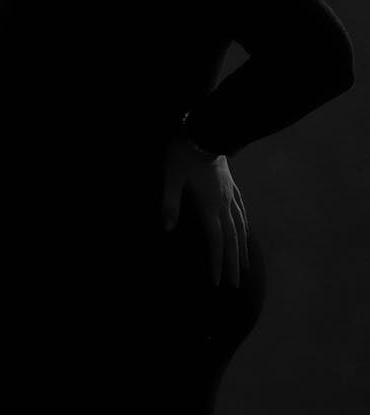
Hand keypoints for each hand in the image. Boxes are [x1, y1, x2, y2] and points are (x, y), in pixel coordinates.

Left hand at [162, 134, 249, 287]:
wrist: (205, 130)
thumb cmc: (183, 153)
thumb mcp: (171, 177)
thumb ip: (169, 202)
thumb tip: (167, 228)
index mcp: (209, 205)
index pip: (216, 241)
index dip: (216, 263)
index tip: (217, 283)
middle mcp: (224, 203)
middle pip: (231, 239)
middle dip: (232, 263)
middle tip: (235, 284)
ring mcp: (230, 194)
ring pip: (240, 226)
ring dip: (241, 247)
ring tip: (244, 265)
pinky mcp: (231, 184)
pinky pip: (241, 209)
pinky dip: (244, 223)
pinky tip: (246, 229)